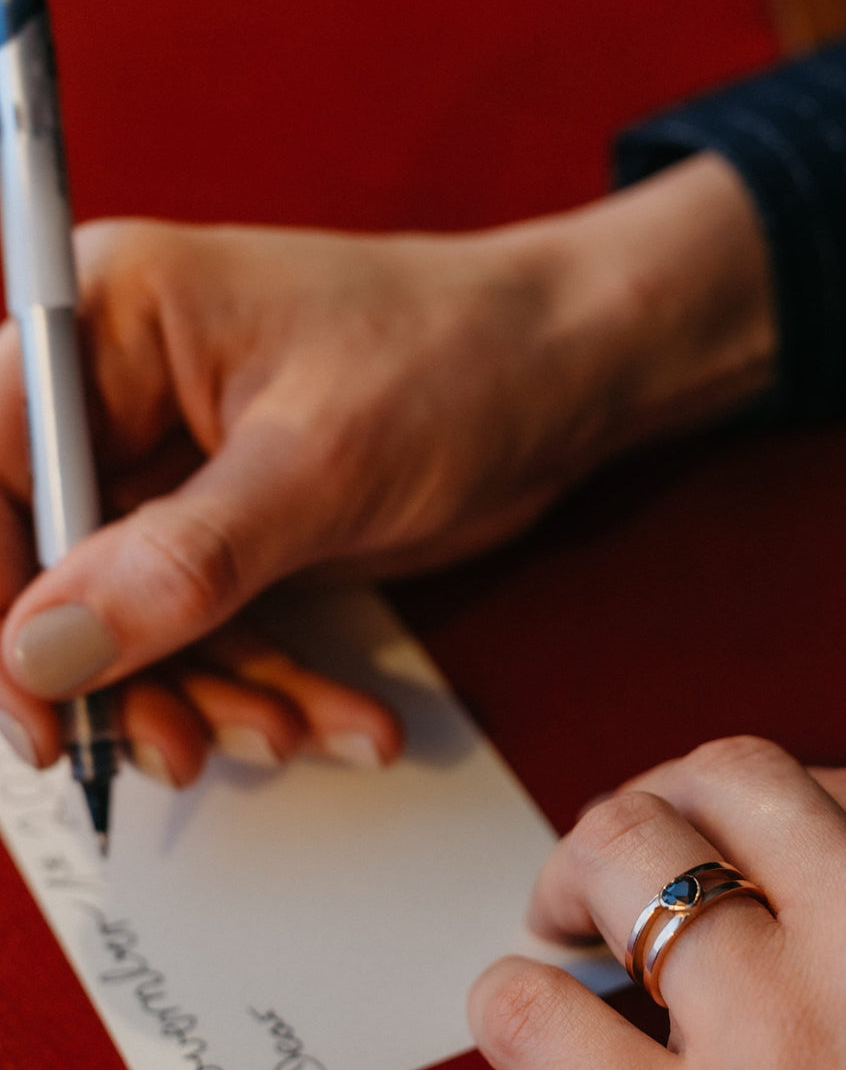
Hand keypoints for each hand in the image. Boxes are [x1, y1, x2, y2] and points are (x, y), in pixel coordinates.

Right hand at [0, 154, 772, 780]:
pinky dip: (264, 683)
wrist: (568, 374)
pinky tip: (338, 720)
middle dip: (120, 672)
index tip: (38, 712)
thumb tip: (43, 650)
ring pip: (132, 618)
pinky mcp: (231, 529)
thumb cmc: (458, 358)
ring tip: (287, 732)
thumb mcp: (320, 464)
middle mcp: (118, 396)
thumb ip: (181, 562)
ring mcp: (175, 470)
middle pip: (49, 564)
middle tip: (180, 746)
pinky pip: (207, 629)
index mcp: (106, 322)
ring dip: (205, 694)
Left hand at [469, 738, 845, 1069]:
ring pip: (616, 851)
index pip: (829, 791)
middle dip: (649, 806)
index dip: (747, 817)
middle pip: (715, 780)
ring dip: (570, 879)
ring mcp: (774, 1045)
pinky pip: (531, 1010)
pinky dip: (508, 1003)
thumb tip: (820, 916)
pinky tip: (529, 1033)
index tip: (718, 857)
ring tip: (563, 932)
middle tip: (614, 871)